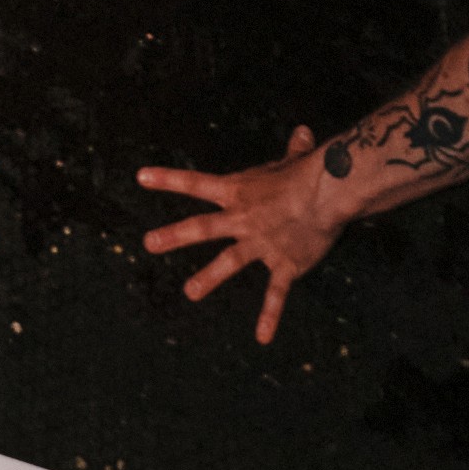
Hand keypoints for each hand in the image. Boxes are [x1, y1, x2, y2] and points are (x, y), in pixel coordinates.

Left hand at [135, 125, 340, 343]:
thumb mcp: (294, 159)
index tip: (140, 177)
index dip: (167, 179)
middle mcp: (244, 218)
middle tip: (148, 243)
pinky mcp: (284, 265)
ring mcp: (262, 244)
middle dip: (174, 235)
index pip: (197, 183)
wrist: (328, 194)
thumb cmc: (310, 173)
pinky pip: (275, 294)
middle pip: (202, 227)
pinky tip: (262, 337)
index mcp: (240, 191)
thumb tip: (302, 132)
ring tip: (190, 292)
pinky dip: (269, 316)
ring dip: (208, 278)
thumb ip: (292, 149)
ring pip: (229, 262)